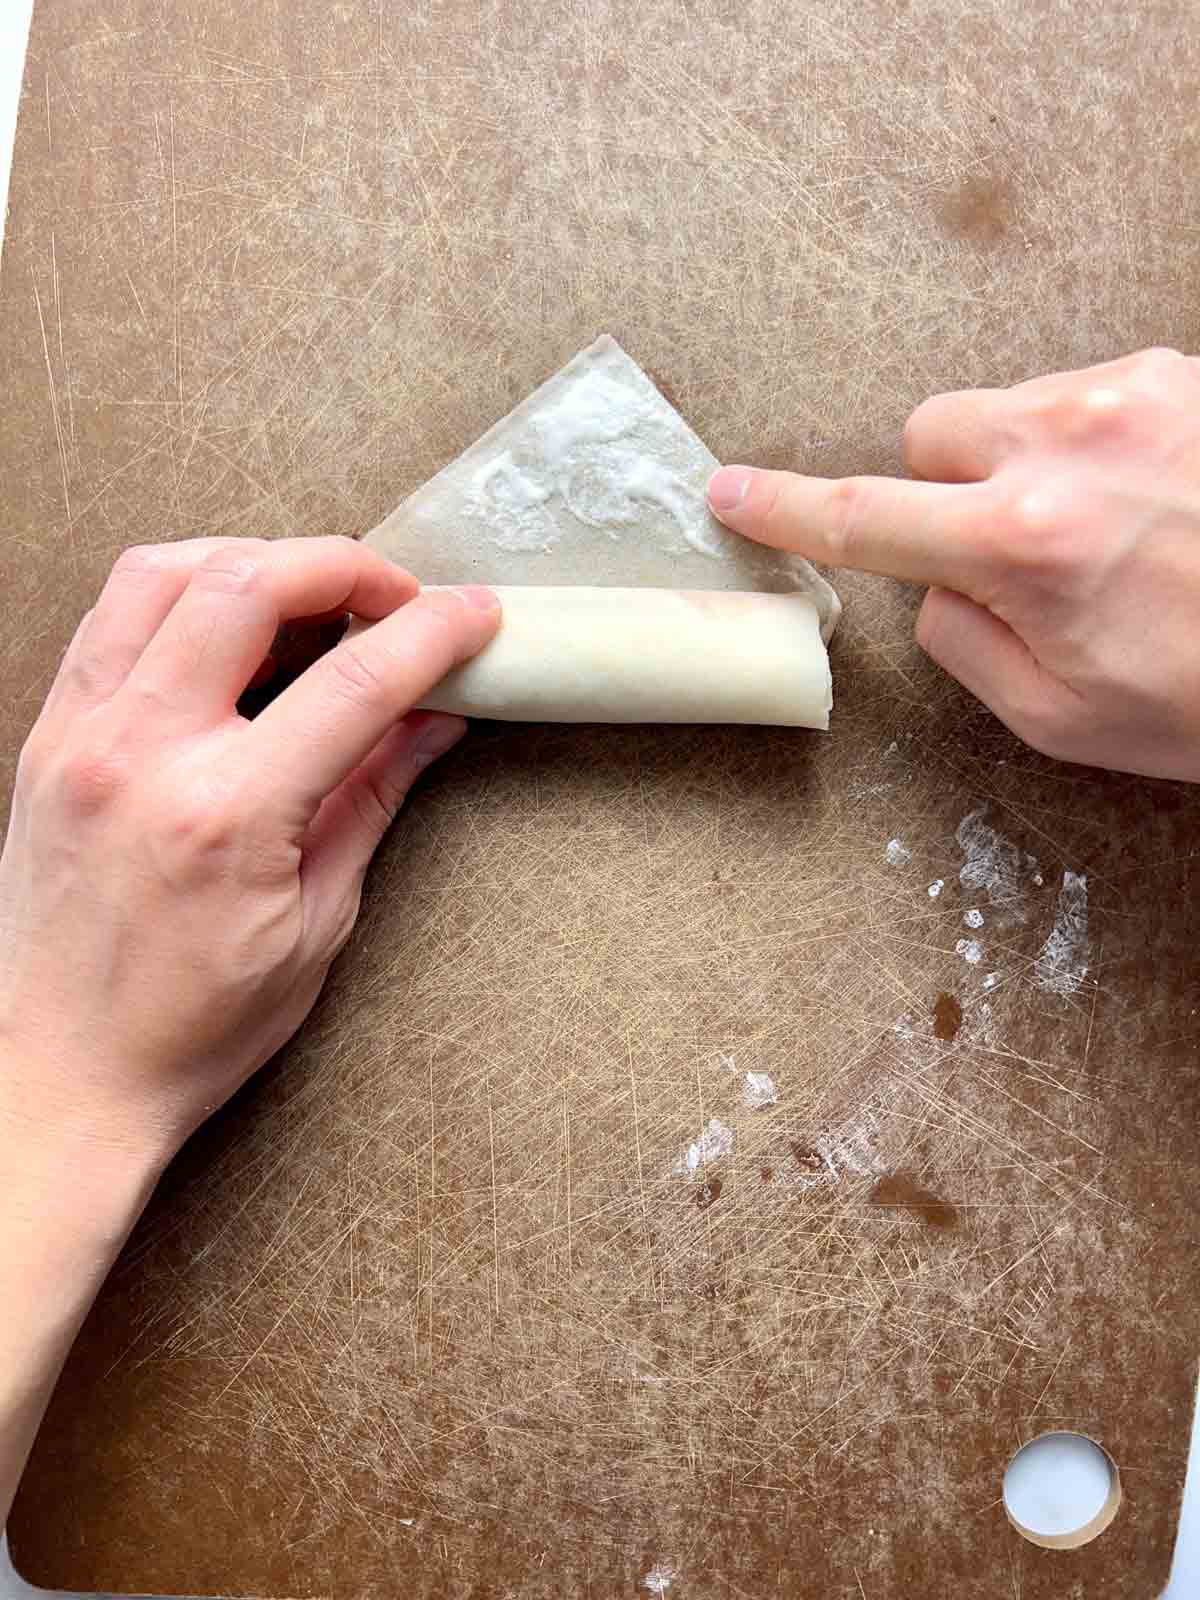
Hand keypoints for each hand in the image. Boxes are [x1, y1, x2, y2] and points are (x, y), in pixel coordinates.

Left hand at [0, 537, 499, 1162]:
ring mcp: (80, 738)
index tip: (473, 613)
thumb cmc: (189, 1027)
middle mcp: (141, 754)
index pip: (354, 683)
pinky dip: (177, 592)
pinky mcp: (48, 740)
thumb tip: (433, 722)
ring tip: (307, 594)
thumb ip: (372, 800)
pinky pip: (109, 618)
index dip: (431, 633)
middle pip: (248, 585)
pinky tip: (223, 622)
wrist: (58, 1077)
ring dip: (251, 559)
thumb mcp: (316, 924)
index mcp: (225, 814)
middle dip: (342, 566)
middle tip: (393, 596)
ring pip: (162, 572)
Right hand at [708, 346, 1199, 781]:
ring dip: (1022, 465)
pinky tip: (1151, 499)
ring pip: (1009, 409)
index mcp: (1027, 543)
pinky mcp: (1181, 371)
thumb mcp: (1063, 718)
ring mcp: (1134, 392)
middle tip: (1005, 553)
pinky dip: (1090, 445)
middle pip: (931, 432)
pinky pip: (1086, 396)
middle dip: (943, 489)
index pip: (866, 517)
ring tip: (1105, 531)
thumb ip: (966, 646)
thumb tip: (935, 586)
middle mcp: (1071, 444)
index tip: (733, 492)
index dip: (786, 509)